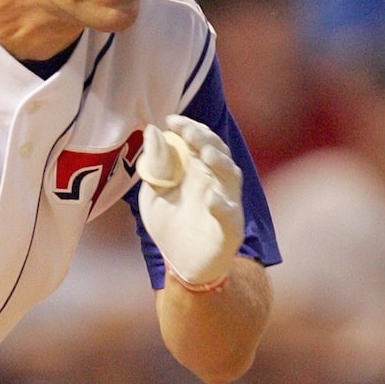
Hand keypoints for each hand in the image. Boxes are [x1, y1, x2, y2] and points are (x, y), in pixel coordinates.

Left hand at [137, 113, 243, 289]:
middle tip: (188, 131)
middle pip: (218, 152)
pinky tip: (211, 199)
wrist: (180, 263)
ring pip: (231, 177)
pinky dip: (223, 207)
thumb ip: (155, 164)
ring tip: (205, 155)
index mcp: (199, 168)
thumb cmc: (171, 222)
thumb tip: (153, 130)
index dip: (189, 128)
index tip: (171, 120)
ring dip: (220, 163)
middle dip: (205, 139)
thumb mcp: (155, 192)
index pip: (200, 140)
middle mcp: (216, 181)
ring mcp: (227, 203)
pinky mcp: (230, 229)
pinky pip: (231, 215)